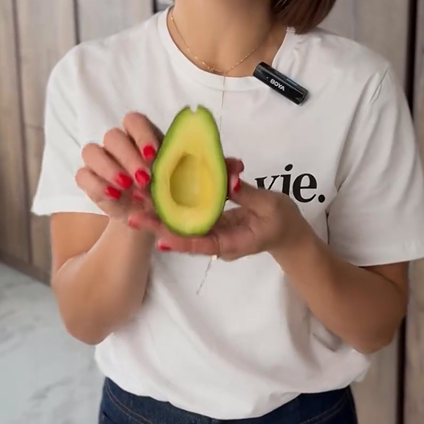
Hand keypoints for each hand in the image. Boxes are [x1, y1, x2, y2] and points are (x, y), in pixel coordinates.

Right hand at [74, 112, 243, 229]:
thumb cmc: (176, 192)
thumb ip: (216, 171)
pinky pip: (82, 175)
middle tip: (145, 179)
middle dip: (127, 155)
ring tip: (128, 189)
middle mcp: (120, 145)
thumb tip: (238, 167)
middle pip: (113, 135)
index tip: (155, 155)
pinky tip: (113, 196)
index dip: (142, 134)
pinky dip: (94, 184)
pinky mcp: (90, 181)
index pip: (135, 120)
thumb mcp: (198, 183)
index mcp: (145, 138)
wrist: (153, 218)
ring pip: (92, 151)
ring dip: (109, 168)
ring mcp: (102, 162)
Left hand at [128, 178, 309, 260]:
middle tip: (134, 215)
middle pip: (184, 235)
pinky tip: (157, 191)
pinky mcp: (213, 220)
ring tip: (137, 202)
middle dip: (159, 226)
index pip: (202, 245)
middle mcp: (217, 240)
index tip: (158, 238)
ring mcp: (213, 231)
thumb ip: (247, 193)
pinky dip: (177, 203)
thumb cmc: (283, 221)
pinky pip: (192, 213)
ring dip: (161, 213)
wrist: (290, 232)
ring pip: (183, 224)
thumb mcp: (270, 205)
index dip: (180, 241)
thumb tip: (226, 178)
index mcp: (231, 243)